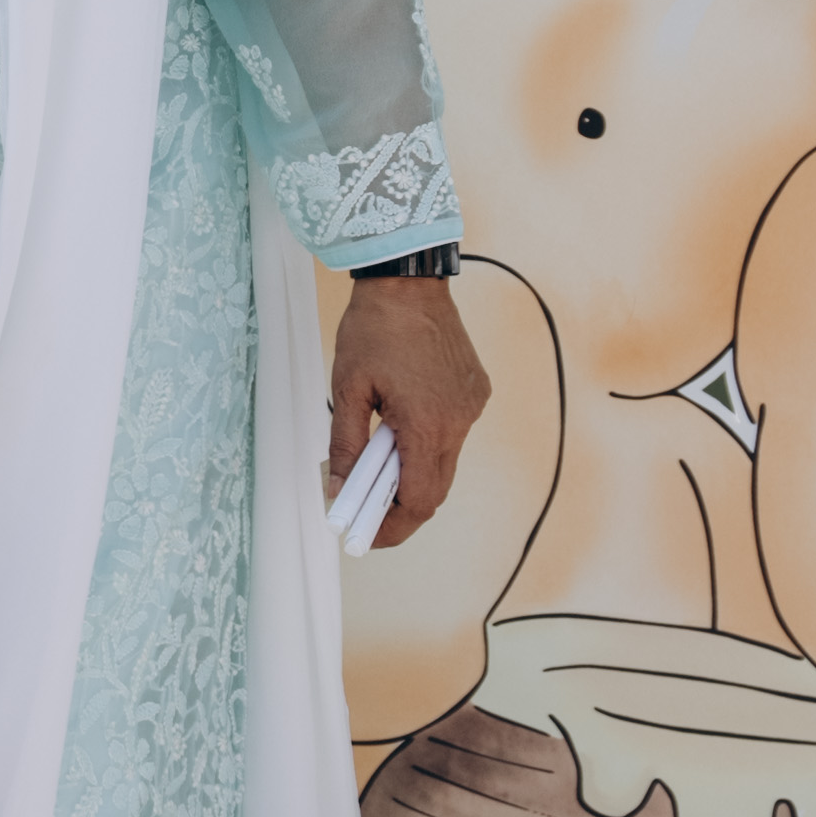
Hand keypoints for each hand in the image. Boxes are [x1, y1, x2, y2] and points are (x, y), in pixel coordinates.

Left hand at [328, 274, 491, 548]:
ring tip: (375, 466)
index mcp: (427, 424)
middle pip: (434, 489)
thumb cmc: (374, 329)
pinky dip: (427, 443)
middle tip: (366, 513)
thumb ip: (345, 445)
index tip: (367, 536)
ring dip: (412, 473)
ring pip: (444, 462)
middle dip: (400, 508)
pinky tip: (398, 428)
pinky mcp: (476, 392)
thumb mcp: (346, 389)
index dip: (392, 526)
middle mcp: (459, 421)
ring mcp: (472, 407)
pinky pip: (453, 433)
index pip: (418, 500)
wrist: (409, 280)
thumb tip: (339, 489)